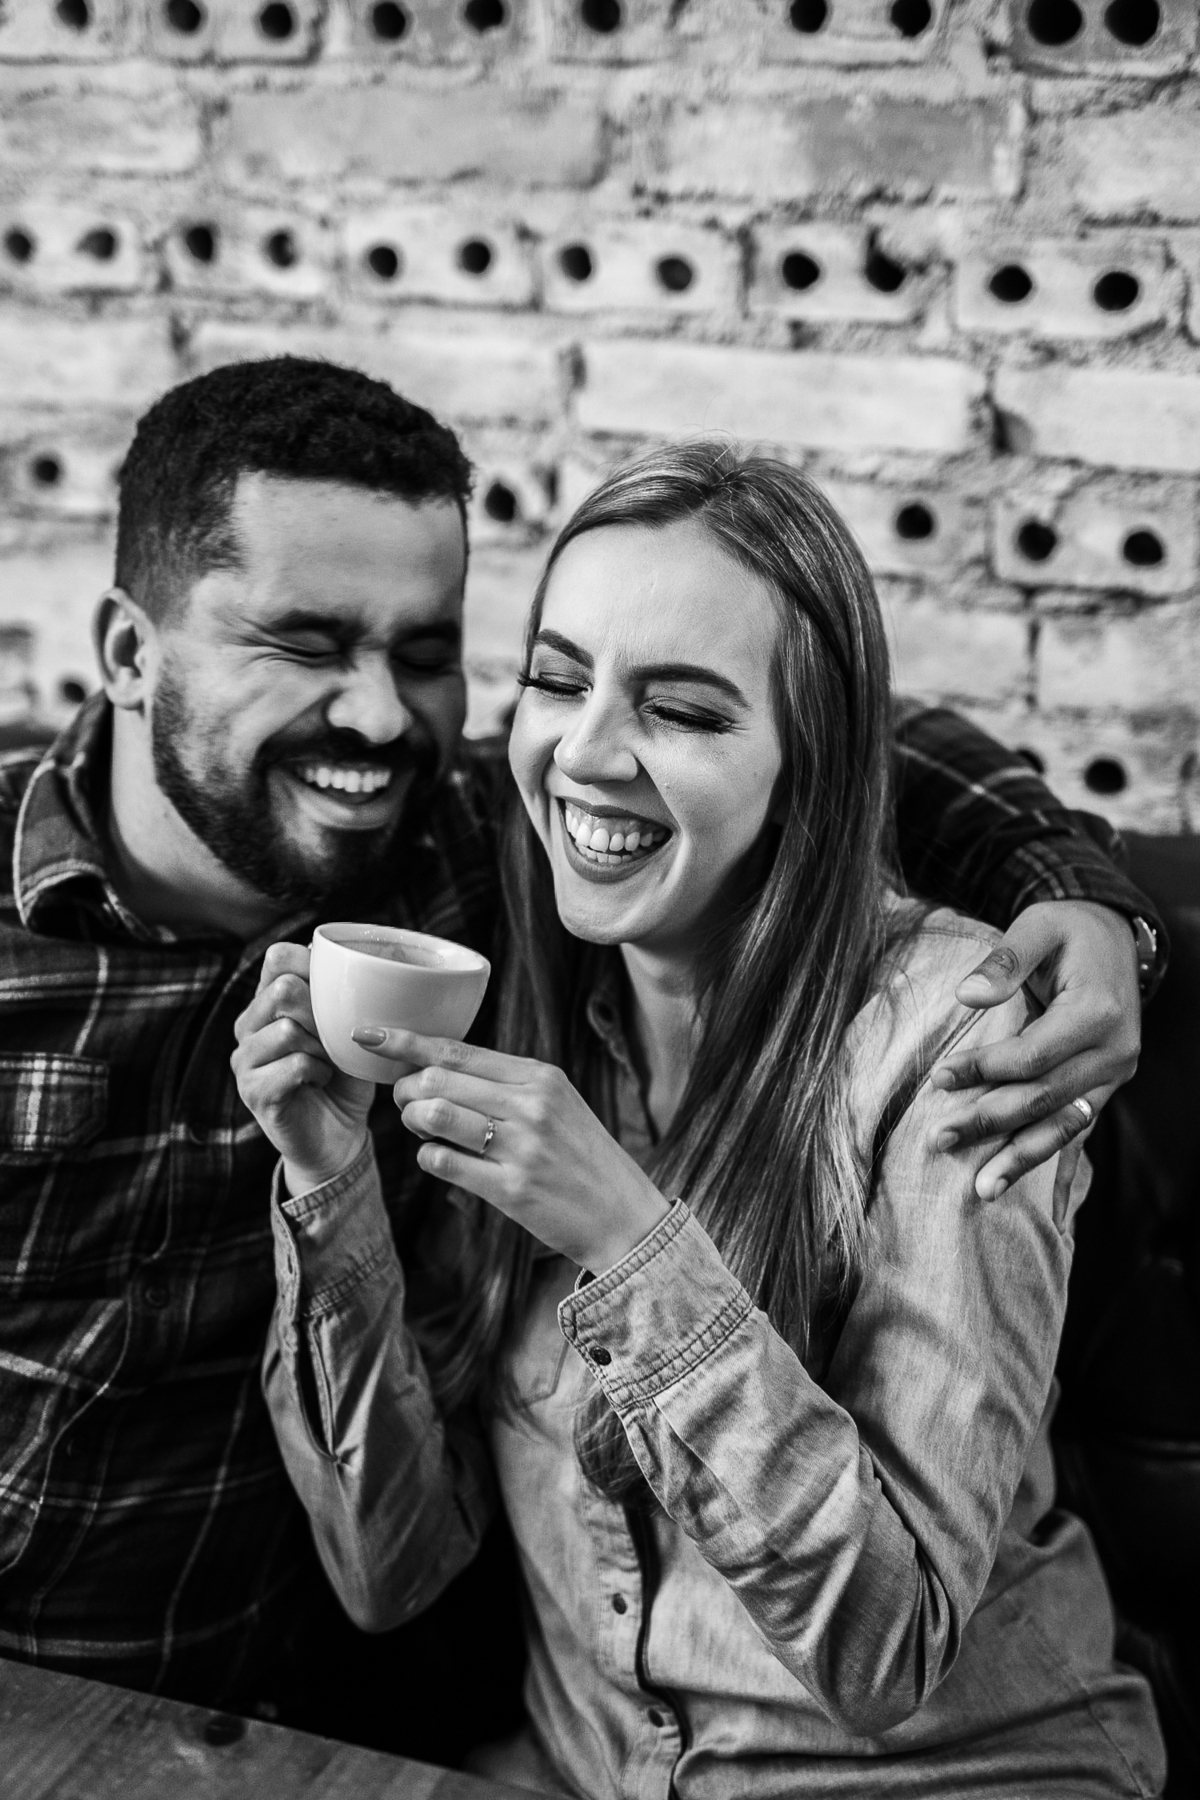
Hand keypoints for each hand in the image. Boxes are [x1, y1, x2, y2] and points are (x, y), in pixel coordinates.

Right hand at [232, 942, 374, 1195]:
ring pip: (288, 1028)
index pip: (278, 957)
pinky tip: (321, 1080)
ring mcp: (244, 1059)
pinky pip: (294, 1064)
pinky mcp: (253, 1091)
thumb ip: (339, 998)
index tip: (338, 991)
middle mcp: (248, 1026)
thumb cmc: (344, 1078)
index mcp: (267, 1003)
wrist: (338, 1137)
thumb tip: (350, 962)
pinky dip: (318, 1071)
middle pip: (283, 988)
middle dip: (321, 1011)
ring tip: (328, 1063)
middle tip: (334, 1038)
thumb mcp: (347, 1031)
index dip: (312, 965)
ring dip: (322, 1047)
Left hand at [353, 1025, 669, 1272]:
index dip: (405, 1041)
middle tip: (407, 1104)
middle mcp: (531, 1105)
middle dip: (406, 1091)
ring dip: (413, 1122)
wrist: (624, 1217)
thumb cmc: (583, 1158)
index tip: (368, 1034)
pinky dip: (429, 1157)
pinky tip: (442, 1159)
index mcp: (540, 1076)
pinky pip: (442, 1162)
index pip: (457, 1050)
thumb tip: (438, 1069)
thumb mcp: (558, 1104)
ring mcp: (522, 1147)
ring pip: (434, 1115)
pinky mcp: (512, 1189)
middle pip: (437, 1080)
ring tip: (422, 1130)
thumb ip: (506, 1084)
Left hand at [930, 901, 1139, 1198]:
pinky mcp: (1106, 1087)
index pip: (1032, 1056)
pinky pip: (1077, 1128)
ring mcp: (1114, 1075)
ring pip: (1064, 1124)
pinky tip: (1031, 1195)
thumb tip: (967, 996)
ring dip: (1021, 1157)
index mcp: (1097, 1012)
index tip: (939, 1078)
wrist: (1114, 937)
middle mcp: (1114, 1051)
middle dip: (990, 1121)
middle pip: (1044, 1097)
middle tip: (939, 1138)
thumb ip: (1005, 960)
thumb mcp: (1037, 926)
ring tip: (982, 1189)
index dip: (984, 1070)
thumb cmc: (1067, 930)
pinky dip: (1050, 1159)